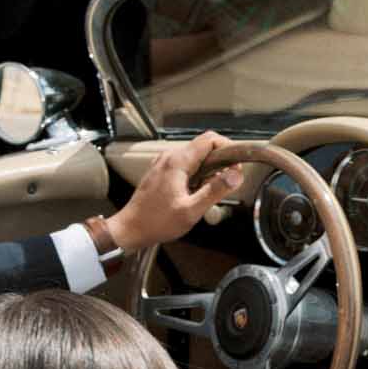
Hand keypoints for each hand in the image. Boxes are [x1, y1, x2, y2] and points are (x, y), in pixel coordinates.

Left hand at [103, 131, 245, 253]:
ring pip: (195, 156)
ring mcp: (164, 164)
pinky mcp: (162, 172)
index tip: (236, 164)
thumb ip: (215, 191)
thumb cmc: (156, 222)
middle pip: (203, 146)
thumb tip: (235, 175)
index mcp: (178, 162)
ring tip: (213, 189)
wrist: (131, 229)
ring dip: (209, 168)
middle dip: (221, 160)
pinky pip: (185, 165)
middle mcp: (169, 157)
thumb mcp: (191, 210)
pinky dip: (197, 173)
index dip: (228, 148)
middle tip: (229, 180)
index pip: (210, 139)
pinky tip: (198, 191)